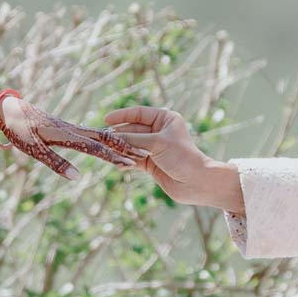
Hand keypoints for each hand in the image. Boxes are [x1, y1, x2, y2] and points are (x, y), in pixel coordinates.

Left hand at [0, 96, 146, 179]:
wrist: (8, 109)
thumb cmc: (19, 130)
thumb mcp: (33, 149)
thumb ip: (55, 163)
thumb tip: (77, 178)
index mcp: (67, 135)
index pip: (96, 148)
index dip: (114, 157)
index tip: (132, 164)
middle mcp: (73, 129)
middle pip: (105, 139)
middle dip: (125, 147)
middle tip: (146, 154)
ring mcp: (71, 127)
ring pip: (101, 135)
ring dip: (118, 143)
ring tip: (135, 150)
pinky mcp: (67, 128)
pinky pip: (92, 134)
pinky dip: (107, 139)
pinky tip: (112, 143)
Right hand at [103, 106, 243, 212]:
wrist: (196, 183)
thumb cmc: (182, 157)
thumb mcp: (157, 143)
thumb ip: (133, 139)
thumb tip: (111, 137)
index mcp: (165, 119)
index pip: (139, 113)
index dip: (122, 116)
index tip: (106, 120)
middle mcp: (159, 131)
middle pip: (132, 130)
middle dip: (118, 135)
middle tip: (102, 139)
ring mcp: (154, 148)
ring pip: (131, 145)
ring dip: (120, 148)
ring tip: (106, 151)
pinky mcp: (151, 163)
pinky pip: (133, 159)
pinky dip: (125, 160)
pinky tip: (117, 163)